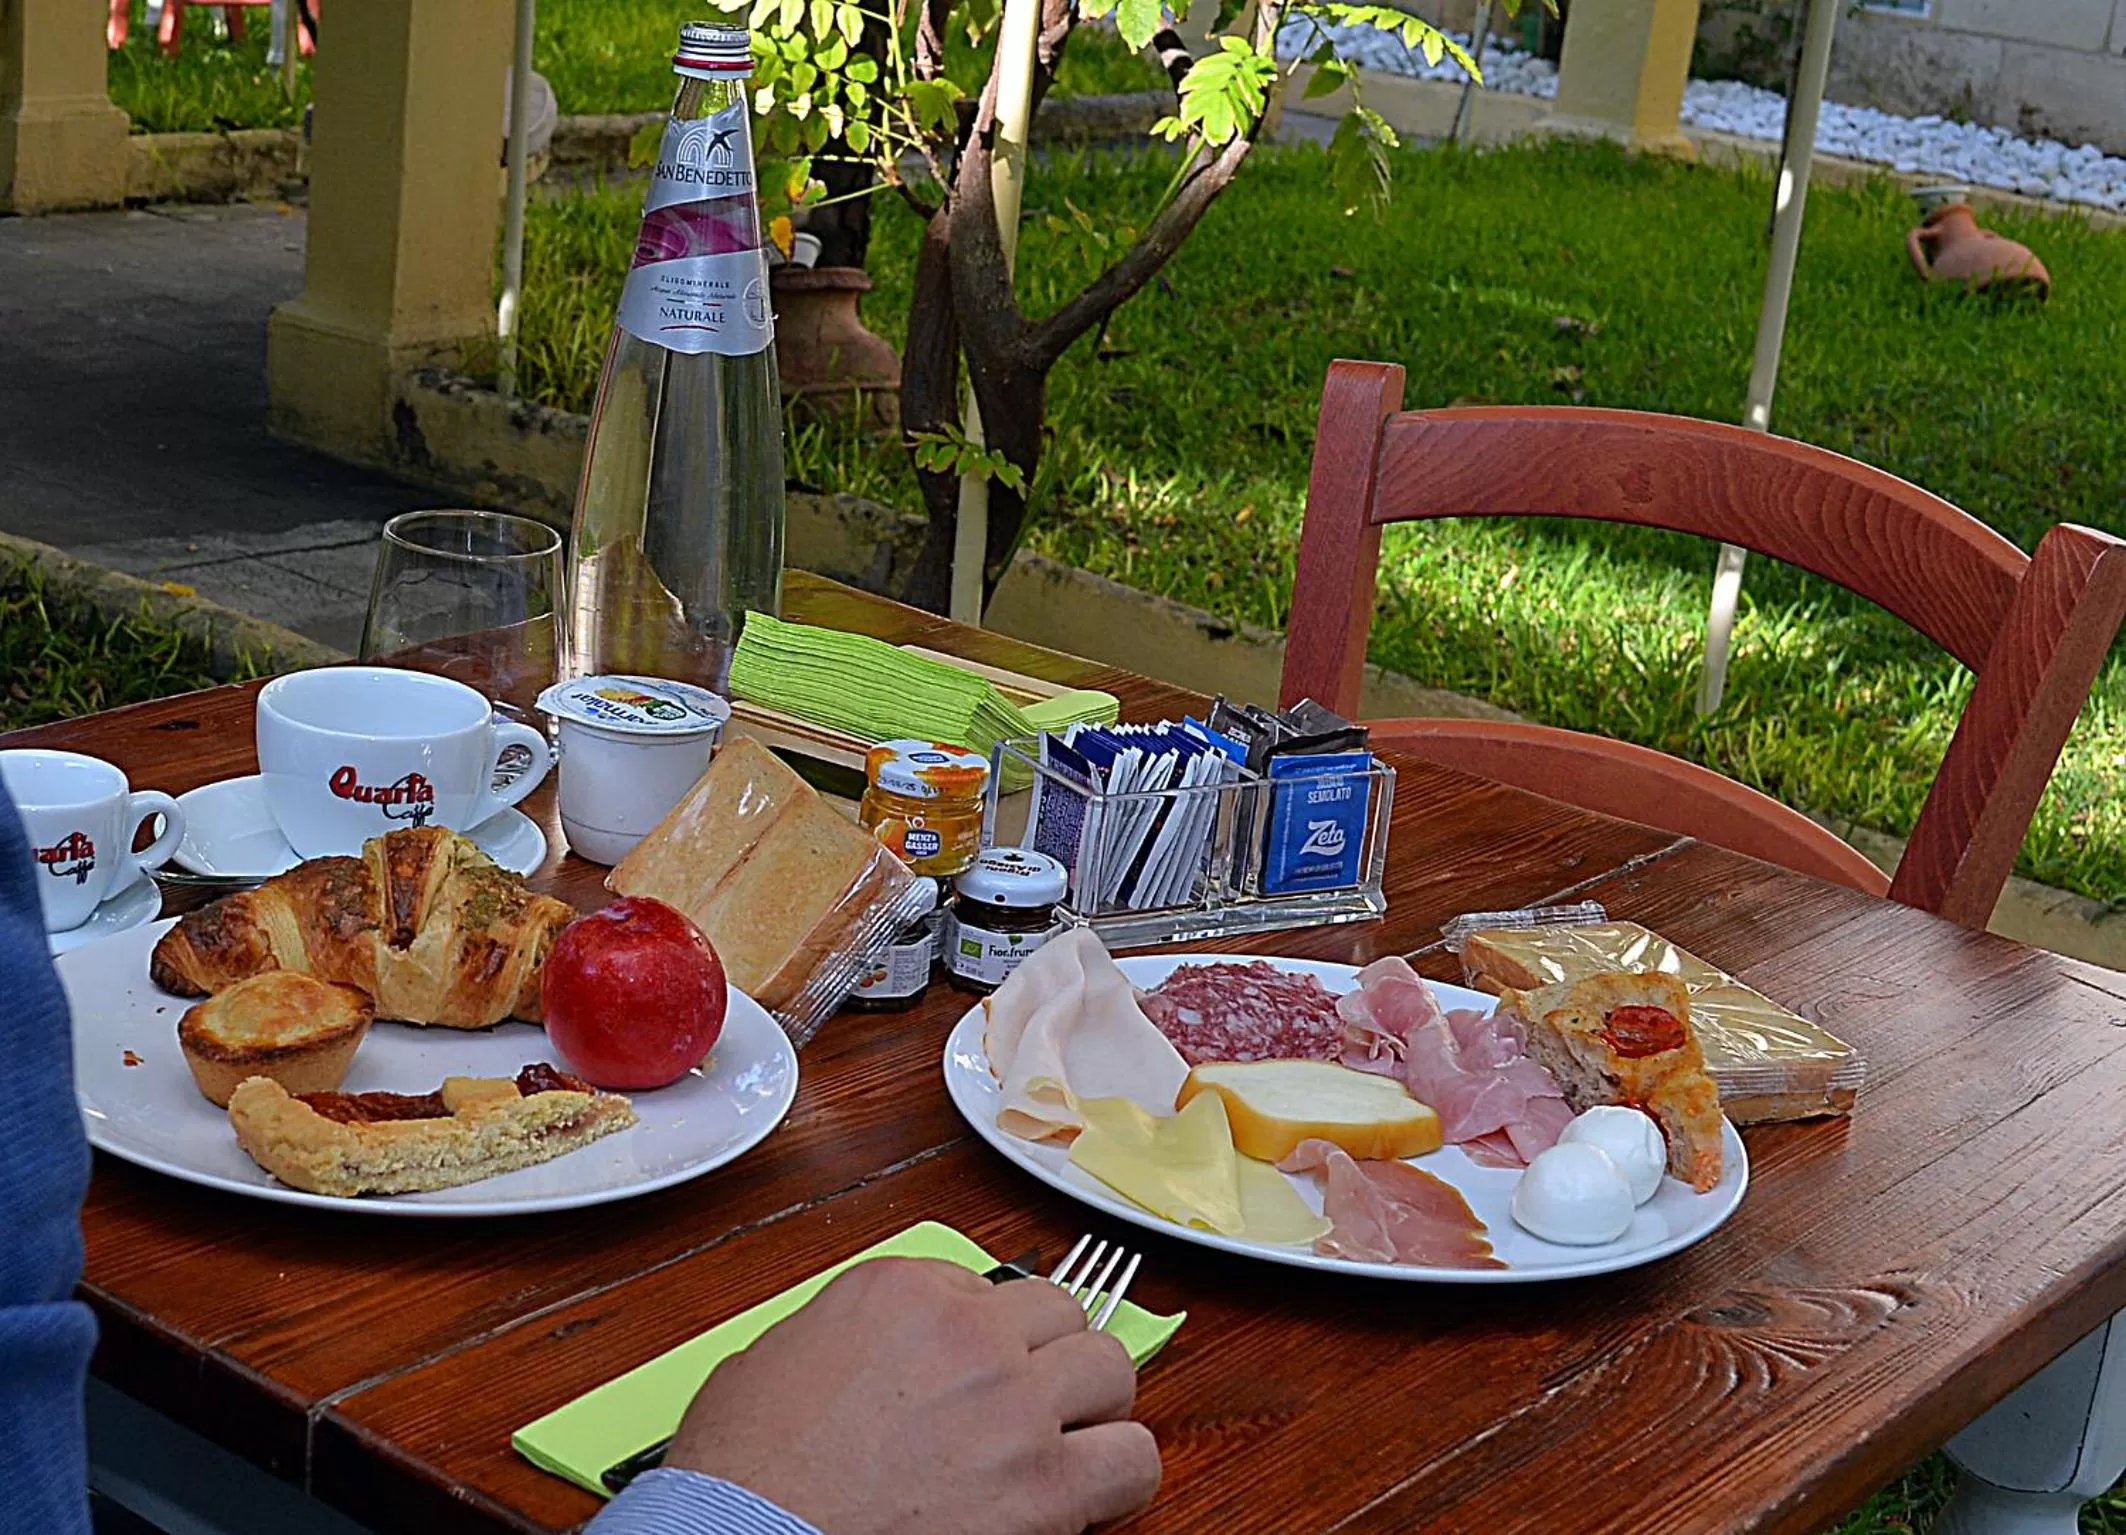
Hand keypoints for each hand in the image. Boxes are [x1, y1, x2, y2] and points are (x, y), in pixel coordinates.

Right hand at [665, 1257, 1160, 1534]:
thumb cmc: (743, 1474)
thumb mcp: (774, 1357)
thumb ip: (845, 1330)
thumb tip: (873, 1352)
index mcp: (903, 1290)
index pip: (990, 1287)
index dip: (987, 1336)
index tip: (978, 1370)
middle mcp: (969, 1333)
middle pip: (1062, 1315)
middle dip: (1049, 1360)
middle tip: (1028, 1406)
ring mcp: (1014, 1406)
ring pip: (1111, 1370)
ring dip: (1092, 1409)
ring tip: (1065, 1445)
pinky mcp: (1045, 1485)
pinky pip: (1133, 1458)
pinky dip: (1118, 1477)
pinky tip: (1087, 1496)